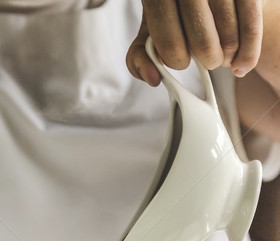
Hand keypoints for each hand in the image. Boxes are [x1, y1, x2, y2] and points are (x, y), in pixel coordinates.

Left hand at [127, 0, 263, 85]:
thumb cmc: (175, 12)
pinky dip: (246, 56)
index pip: (169, 43)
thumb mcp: (150, 29)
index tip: (179, 58)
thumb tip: (153, 78)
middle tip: (203, 55)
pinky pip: (251, 29)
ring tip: (220, 52)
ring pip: (228, 40)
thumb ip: (140, 56)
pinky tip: (239, 65)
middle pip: (202, 45)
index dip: (176, 59)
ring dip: (225, 58)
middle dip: (204, 61)